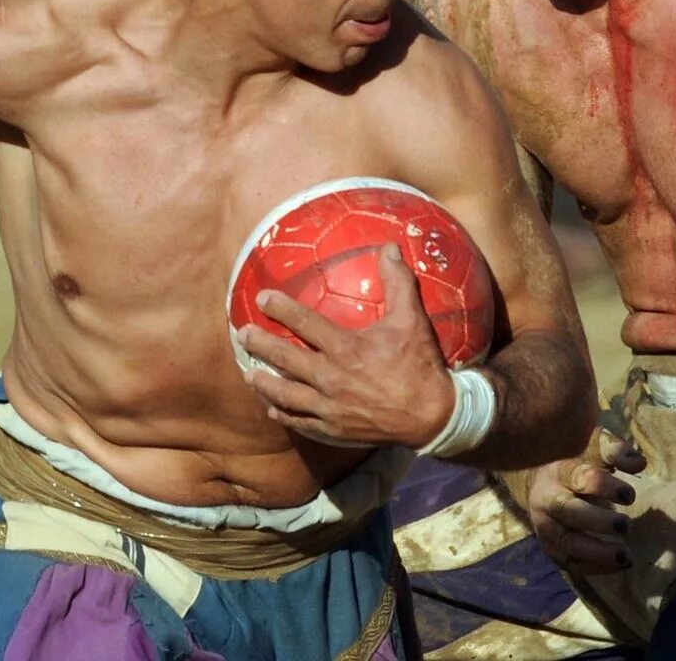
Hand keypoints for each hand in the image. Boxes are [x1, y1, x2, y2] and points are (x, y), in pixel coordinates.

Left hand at [239, 244, 455, 446]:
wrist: (432, 415)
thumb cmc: (420, 364)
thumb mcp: (412, 319)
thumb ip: (398, 282)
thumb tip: (389, 247)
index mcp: (346, 348)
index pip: (304, 323)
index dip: (280, 308)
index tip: (262, 299)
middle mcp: (330, 377)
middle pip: (284, 358)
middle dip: (259, 345)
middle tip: (243, 335)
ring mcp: (329, 407)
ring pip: (284, 394)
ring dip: (264, 382)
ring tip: (249, 374)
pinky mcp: (333, 428)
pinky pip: (299, 421)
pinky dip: (282, 413)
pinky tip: (273, 408)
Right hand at [528, 430, 646, 573]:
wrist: (541, 480)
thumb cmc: (577, 460)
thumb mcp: (594, 446)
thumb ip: (616, 450)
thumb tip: (640, 463)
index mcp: (559, 470)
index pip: (579, 477)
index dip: (604, 486)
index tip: (629, 495)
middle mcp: (546, 499)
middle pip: (568, 512)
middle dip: (598, 521)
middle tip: (626, 526)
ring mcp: (546, 526)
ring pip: (567, 543)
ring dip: (597, 552)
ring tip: (626, 556)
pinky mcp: (551, 547)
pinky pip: (570, 562)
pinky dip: (594, 567)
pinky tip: (619, 565)